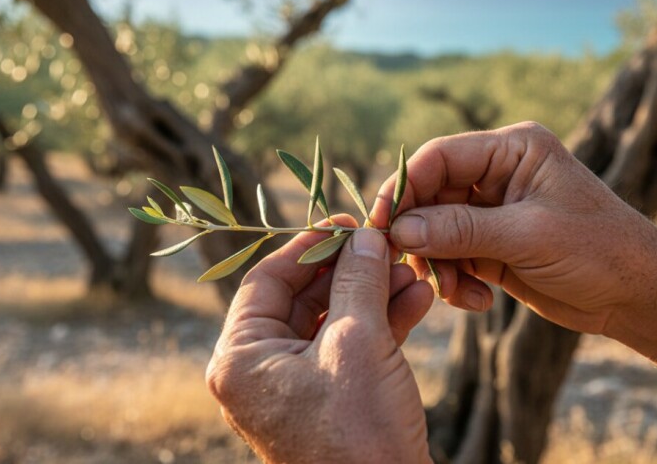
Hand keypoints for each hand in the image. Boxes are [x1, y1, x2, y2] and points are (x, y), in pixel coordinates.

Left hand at [206, 216, 434, 463]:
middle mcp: (257, 372)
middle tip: (385, 244)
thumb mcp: (359, 343)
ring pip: (330, 321)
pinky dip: (379, 325)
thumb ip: (358, 280)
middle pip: (301, 298)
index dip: (309, 245)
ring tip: (411, 271)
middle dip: (350, 270)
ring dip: (372, 294)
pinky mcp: (326, 401)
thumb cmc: (359, 432)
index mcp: (240, 358)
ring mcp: (293, 389)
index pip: (266, 279)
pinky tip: (416, 300)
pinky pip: (347, 349)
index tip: (347, 223)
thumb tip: (364, 235)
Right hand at [374, 122, 656, 334]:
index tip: (380, 224)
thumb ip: (461, 229)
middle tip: (413, 268)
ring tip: (456, 293)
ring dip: (437, 265)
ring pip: (434, 231)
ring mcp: (493, 213)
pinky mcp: (492, 247)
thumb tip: (399, 231)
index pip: (439, 157)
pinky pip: (451, 258)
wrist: (638, 297)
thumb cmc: (599, 251)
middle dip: (420, 235)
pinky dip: (453, 281)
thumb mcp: (528, 236)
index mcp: (513, 150)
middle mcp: (498, 175)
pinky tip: (477, 302)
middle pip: (430, 196)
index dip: (404, 187)